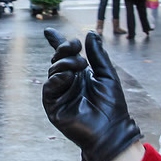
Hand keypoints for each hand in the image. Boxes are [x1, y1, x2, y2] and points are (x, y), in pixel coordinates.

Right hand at [42, 28, 141, 160]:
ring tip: (79, 65)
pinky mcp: (54, 106)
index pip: (65, 56)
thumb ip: (98, 55)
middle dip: (65, 49)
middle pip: (58, 59)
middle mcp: (68, 82)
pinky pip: (49, 87)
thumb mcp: (107, 74)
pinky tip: (68, 76)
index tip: (48, 31)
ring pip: (53, 70)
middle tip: (77, 47)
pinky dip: (57, 78)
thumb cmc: (112, 105)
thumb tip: (90, 33)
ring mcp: (60, 94)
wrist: (111, 130)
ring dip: (65, 63)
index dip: (56, 42)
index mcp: (80, 74)